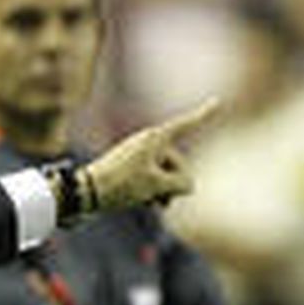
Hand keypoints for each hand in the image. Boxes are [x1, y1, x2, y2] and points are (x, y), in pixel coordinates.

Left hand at [85, 97, 220, 212]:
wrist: (86, 192)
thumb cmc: (121, 184)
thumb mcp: (156, 185)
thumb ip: (181, 184)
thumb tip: (189, 186)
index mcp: (155, 138)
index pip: (186, 125)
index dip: (203, 114)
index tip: (217, 101)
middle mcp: (148, 143)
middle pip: (177, 163)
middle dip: (173, 183)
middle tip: (157, 197)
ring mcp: (139, 156)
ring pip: (164, 175)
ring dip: (162, 191)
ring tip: (149, 202)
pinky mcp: (131, 170)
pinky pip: (151, 180)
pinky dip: (151, 191)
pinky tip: (144, 203)